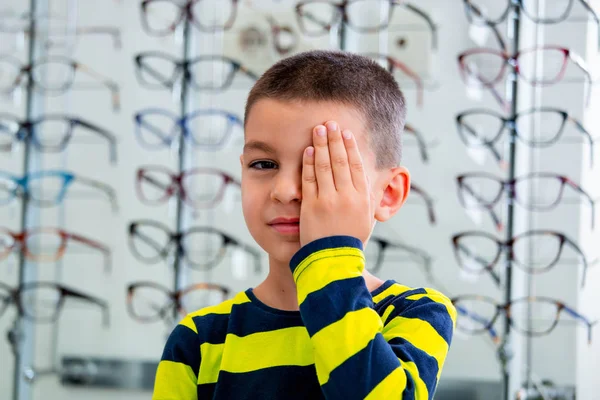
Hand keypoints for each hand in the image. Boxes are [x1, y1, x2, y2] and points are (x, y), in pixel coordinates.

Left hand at [299, 120, 373, 246]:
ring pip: (325, 167)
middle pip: (341, 161)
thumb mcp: (366, 218)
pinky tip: (307, 150)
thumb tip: (369, 176)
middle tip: (330, 123)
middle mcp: (347, 197)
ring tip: (318, 129)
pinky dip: (308, 164)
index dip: (351, 147)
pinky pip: (310, 180)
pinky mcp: (312, 207)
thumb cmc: (351, 240)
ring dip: (321, 145)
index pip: (356, 165)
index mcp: (362, 198)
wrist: (334, 260)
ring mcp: (328, 201)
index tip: (346, 133)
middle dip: (335, 139)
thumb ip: (366, 196)